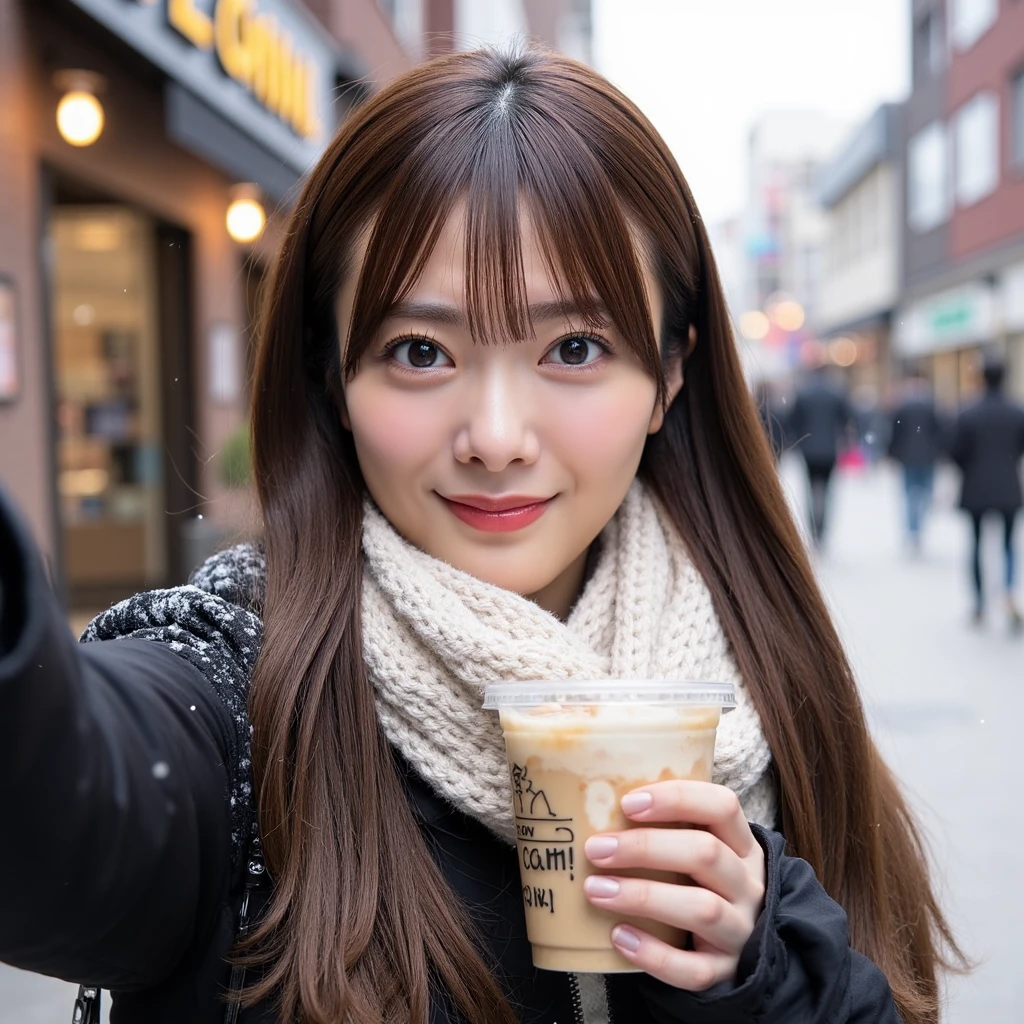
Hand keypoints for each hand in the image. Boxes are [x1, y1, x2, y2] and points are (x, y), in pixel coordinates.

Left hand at [583, 780, 765, 990]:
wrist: (745, 952)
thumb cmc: (704, 885)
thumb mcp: (701, 851)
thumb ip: (667, 829)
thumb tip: (594, 806)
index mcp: (742, 845)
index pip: (722, 806)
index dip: (677, 799)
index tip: (627, 803)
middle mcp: (747, 886)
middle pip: (705, 854)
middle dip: (645, 847)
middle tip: (596, 849)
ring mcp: (741, 931)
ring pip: (702, 909)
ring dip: (643, 896)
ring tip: (595, 889)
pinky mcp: (726, 971)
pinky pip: (695, 969)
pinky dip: (655, 954)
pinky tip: (619, 936)